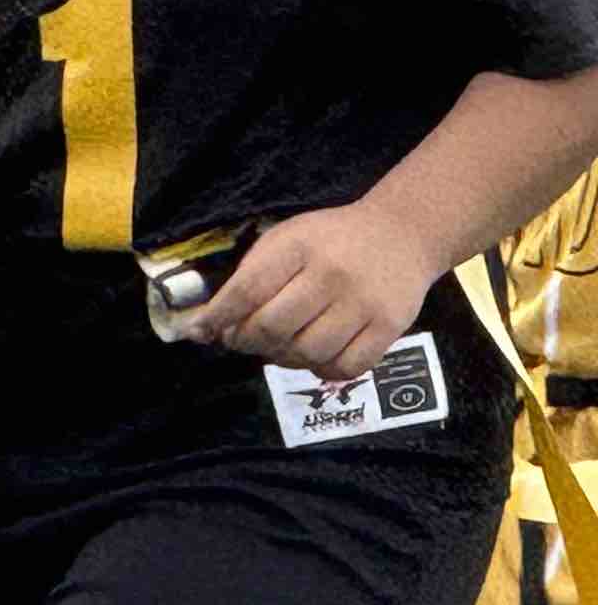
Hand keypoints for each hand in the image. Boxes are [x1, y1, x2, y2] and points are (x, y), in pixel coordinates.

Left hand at [185, 202, 442, 383]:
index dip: (218, 318)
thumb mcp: (284, 241)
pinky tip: (314, 356)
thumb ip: (246, 280)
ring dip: (281, 358)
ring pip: (307, 352)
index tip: (202, 331)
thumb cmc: (330, 240)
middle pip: (273, 327)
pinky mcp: (390, 327)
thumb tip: (202, 329)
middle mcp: (331, 275)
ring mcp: (363, 303)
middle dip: (246, 341)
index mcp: (298, 247)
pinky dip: (322, 370)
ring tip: (278, 347)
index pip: (247, 291)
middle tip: (243, 340)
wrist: (403, 233)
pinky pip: (346, 367)